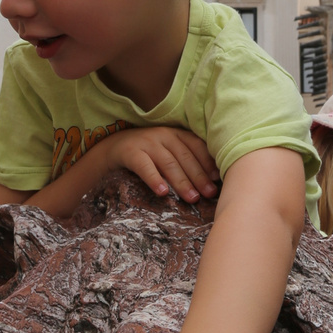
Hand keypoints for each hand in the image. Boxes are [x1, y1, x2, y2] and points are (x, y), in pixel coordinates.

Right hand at [101, 127, 218, 204]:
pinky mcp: (131, 152)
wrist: (114, 147)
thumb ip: (186, 160)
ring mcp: (147, 143)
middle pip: (185, 157)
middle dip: (199, 176)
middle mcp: (164, 135)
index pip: (196, 146)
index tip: (218, 179)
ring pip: (168, 163)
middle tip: (209, 194)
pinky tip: (163, 193)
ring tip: (192, 198)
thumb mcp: (168, 152)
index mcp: (177, 134)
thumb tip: (213, 183)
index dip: (208, 162)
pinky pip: (144, 167)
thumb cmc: (149, 154)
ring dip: (182, 181)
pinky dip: (155, 179)